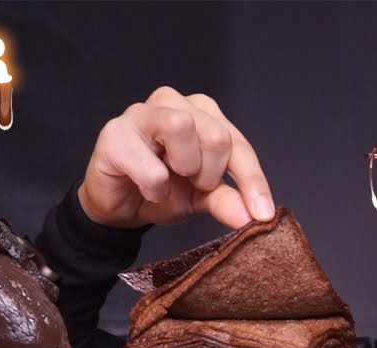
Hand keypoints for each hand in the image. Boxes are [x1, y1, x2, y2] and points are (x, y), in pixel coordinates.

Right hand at [77, 86, 274, 229]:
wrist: (118, 206)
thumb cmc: (162, 189)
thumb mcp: (202, 198)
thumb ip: (228, 201)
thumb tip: (255, 217)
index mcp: (203, 113)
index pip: (237, 143)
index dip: (253, 180)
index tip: (262, 214)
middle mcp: (174, 102)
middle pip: (216, 134)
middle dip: (210, 173)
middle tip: (192, 184)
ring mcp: (142, 113)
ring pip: (182, 128)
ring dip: (184, 168)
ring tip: (170, 178)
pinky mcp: (115, 133)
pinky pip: (151, 167)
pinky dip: (155, 188)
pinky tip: (146, 187)